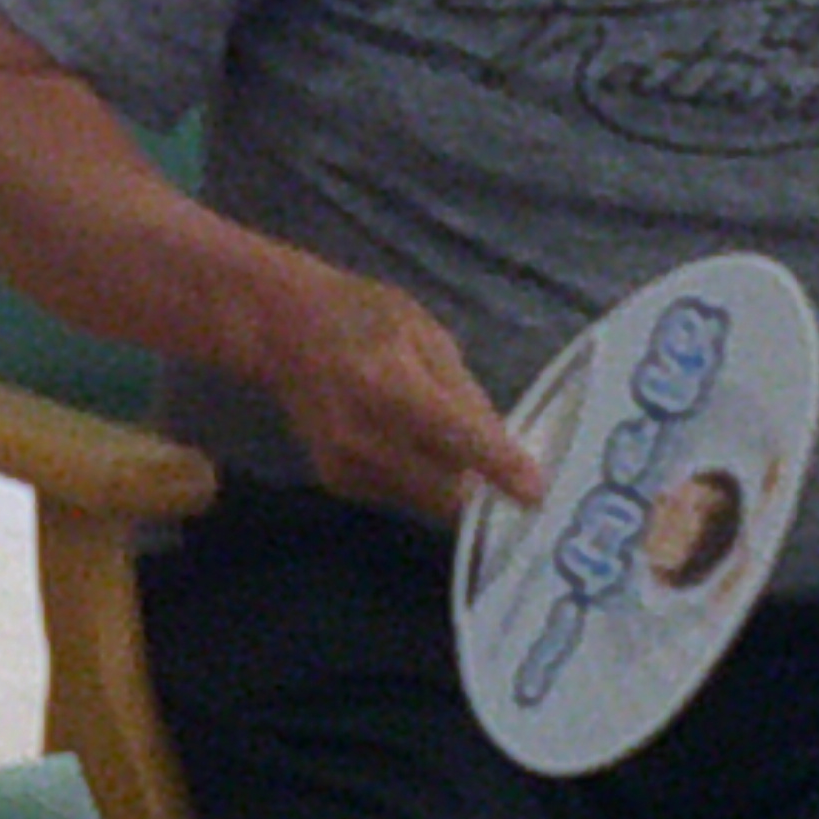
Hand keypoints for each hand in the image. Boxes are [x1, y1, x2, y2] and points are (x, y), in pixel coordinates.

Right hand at [268, 274, 544, 526]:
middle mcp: (363, 436)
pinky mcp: (336, 482)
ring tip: (454, 449)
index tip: (537, 493)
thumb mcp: (425, 332)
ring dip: (452, 486)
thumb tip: (501, 445)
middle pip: (447, 489)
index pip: (458, 438)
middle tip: (507, 473)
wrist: (282, 330)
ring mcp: (345, 464)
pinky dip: (420, 481)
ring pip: (427, 502)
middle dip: (483, 487)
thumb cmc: (362, 316)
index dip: (501, 468)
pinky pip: (401, 497)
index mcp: (389, 384)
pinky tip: (411, 445)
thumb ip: (462, 390)